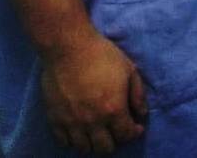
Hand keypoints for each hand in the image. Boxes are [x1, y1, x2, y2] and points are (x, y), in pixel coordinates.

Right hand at [40, 29, 146, 153]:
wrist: (68, 48)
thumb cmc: (103, 56)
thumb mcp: (129, 70)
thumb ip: (138, 95)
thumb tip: (142, 114)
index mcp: (113, 110)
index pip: (126, 135)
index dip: (134, 133)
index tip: (136, 127)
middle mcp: (93, 122)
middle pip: (105, 148)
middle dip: (115, 142)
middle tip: (117, 131)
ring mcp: (72, 123)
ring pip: (84, 149)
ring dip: (94, 144)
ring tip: (98, 133)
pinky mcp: (55, 119)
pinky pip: (64, 142)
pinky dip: (74, 141)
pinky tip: (80, 131)